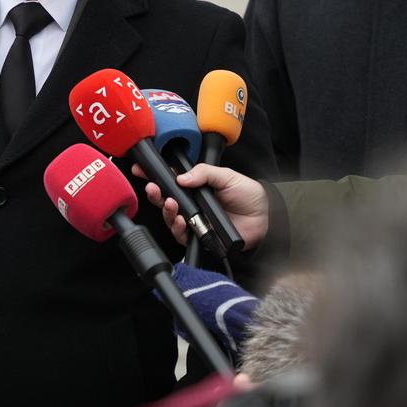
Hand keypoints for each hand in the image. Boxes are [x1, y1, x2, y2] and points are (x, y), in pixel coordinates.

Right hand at [134, 163, 269, 249]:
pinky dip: (177, 228)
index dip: (155, 176)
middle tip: (153, 188)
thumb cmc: (248, 195)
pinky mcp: (199, 236)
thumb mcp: (226, 176)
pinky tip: (179, 221)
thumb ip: (203, 173)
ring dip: (165, 210)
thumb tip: (180, 177)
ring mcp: (194, 221)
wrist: (265, 217)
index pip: (170, 180)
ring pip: (169, 218)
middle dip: (155, 194)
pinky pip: (181, 235)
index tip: (141, 170)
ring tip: (170, 204)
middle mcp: (192, 204)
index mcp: (195, 187)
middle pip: (165, 200)